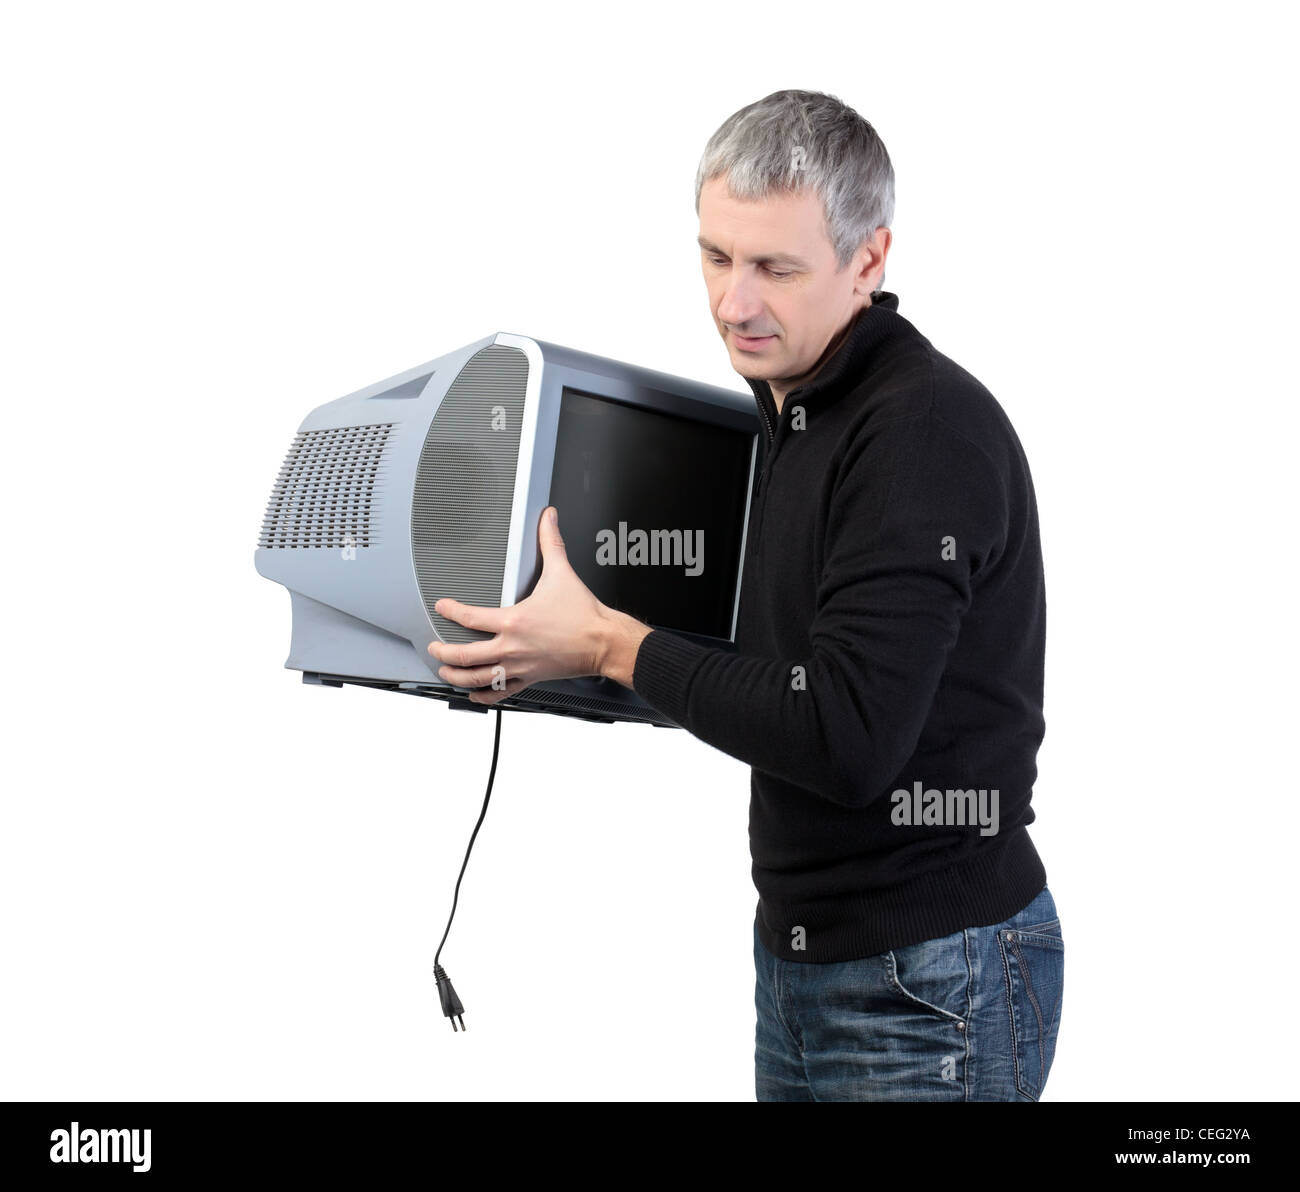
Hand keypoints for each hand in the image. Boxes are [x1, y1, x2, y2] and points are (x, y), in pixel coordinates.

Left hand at [427, 506, 609, 705]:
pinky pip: (501, 693)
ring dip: (457, 676)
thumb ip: (550, 542)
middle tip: (434, 647)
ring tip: (446, 671)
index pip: (470, 618)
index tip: (442, 607)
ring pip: (477, 679)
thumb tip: (548, 518)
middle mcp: (512, 647)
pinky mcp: (530, 679)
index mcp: (514, 622)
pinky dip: (483, 696)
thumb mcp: (562, 573)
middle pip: (464, 655)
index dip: (450, 611)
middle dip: (444, 652)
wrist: (604, 642)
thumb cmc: (584, 615)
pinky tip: (475, 694)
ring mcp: (519, 667)